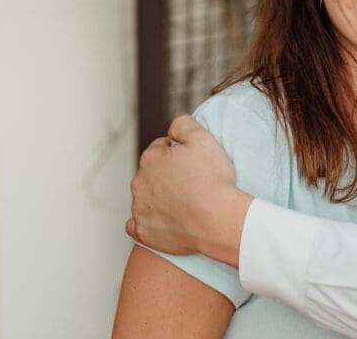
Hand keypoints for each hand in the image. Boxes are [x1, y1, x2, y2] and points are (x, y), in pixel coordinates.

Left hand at [126, 115, 250, 265]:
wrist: (219, 221)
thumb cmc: (213, 180)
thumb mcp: (204, 138)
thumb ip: (183, 124)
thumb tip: (172, 129)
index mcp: (150, 158)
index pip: (160, 148)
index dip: (178, 153)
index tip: (193, 163)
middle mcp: (139, 182)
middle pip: (151, 173)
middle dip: (167, 174)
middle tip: (191, 183)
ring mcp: (139, 209)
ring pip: (145, 197)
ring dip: (159, 197)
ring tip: (184, 204)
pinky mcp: (143, 232)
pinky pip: (137, 224)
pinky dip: (148, 221)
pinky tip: (164, 220)